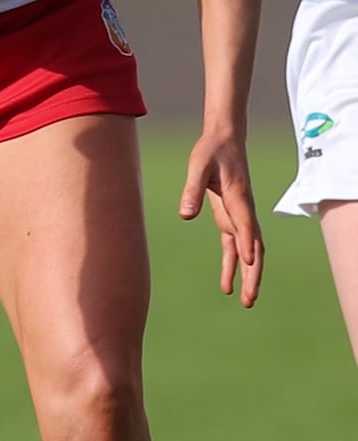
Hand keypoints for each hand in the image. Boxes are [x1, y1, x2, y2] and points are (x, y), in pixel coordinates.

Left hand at [178, 133, 263, 307]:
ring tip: (245, 301)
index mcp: (238, 197)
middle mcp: (243, 210)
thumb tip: (185, 215)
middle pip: (254, 246)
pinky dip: (233, 265)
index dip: (246, 243)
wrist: (224, 139)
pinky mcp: (231, 217)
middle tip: (249, 298)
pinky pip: (235, 246)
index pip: (244, 224)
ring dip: (247, 275)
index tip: (249, 263)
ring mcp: (239, 215)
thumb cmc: (211, 151)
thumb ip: (192, 189)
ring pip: (248, 250)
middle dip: (253, 273)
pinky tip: (227, 285)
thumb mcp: (198, 165)